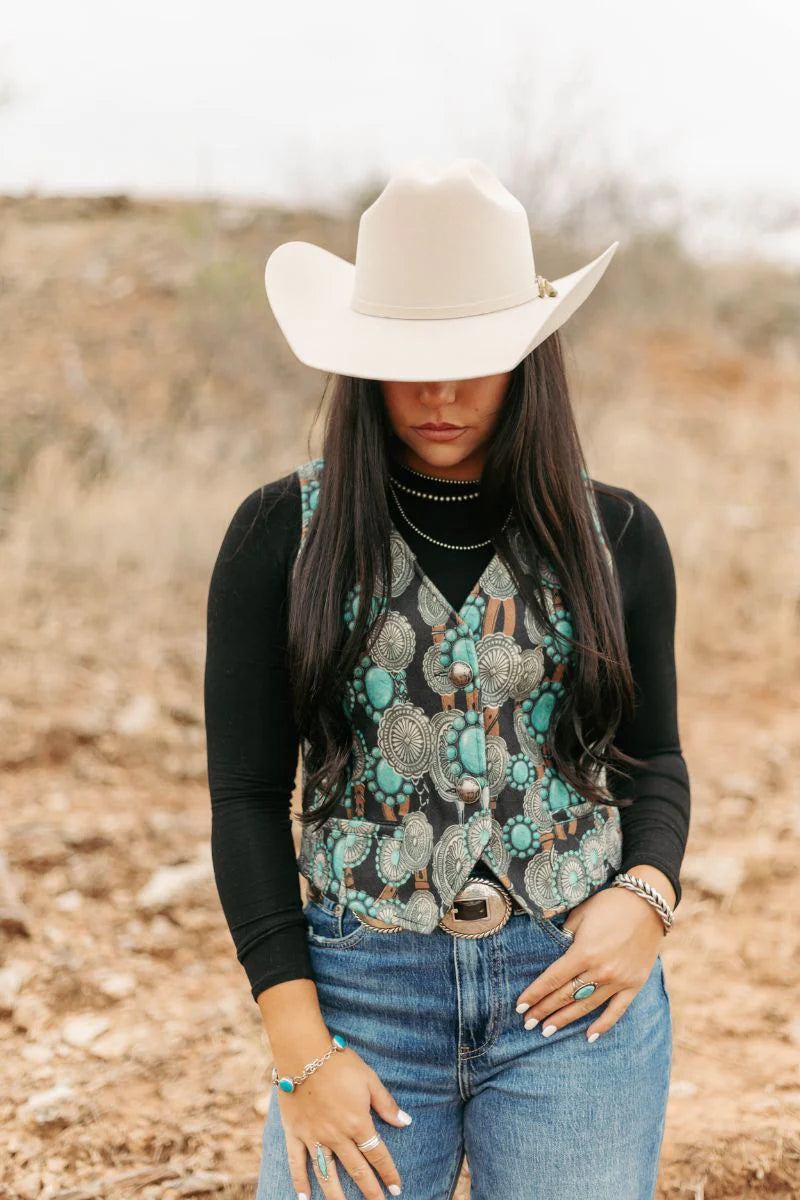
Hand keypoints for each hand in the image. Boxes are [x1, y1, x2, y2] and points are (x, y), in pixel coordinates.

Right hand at [277, 1041, 410, 1198]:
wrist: (303, 1053)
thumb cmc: (339, 1063)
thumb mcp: (369, 1079)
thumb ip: (386, 1104)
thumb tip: (405, 1122)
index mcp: (357, 1122)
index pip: (377, 1154)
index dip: (388, 1173)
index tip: (396, 1188)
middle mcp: (337, 1135)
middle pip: (355, 1170)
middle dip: (369, 1190)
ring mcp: (314, 1137)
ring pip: (327, 1174)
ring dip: (337, 1196)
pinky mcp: (295, 1133)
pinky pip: (297, 1162)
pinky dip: (300, 1182)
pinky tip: (305, 1199)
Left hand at [515, 885, 665, 1041]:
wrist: (648, 904)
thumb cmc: (609, 905)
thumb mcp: (580, 914)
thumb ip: (564, 935)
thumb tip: (550, 951)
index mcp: (583, 953)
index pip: (552, 979)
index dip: (535, 994)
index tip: (520, 1007)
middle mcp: (600, 971)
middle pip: (565, 996)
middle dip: (544, 1010)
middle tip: (527, 1023)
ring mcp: (619, 981)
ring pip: (586, 1006)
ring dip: (565, 1020)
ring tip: (547, 1031)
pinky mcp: (634, 985)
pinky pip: (617, 1011)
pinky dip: (603, 1025)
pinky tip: (589, 1036)